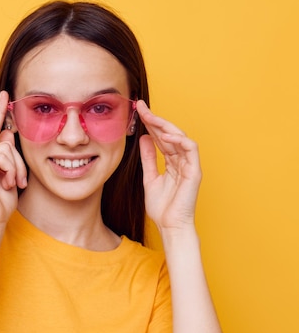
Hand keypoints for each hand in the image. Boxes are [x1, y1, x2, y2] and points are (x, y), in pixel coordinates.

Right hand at [0, 91, 27, 227]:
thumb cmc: (2, 202)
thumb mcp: (12, 174)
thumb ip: (9, 154)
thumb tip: (7, 132)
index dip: (0, 111)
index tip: (6, 94)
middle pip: (6, 141)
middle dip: (18, 162)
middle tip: (20, 182)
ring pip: (6, 149)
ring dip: (15, 169)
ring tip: (10, 184)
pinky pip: (1, 156)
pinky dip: (9, 170)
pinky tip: (4, 183)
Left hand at [136, 101, 201, 233]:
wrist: (170, 226)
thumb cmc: (162, 207)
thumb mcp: (149, 177)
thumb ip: (148, 158)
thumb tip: (145, 138)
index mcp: (172, 161)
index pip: (162, 137)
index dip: (151, 123)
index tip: (137, 111)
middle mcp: (182, 160)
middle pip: (170, 133)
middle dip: (155, 119)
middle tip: (140, 106)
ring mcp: (189, 165)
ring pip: (181, 137)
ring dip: (165, 125)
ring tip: (150, 116)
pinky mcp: (195, 171)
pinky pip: (190, 149)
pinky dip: (179, 140)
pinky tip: (164, 135)